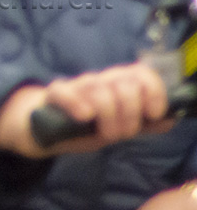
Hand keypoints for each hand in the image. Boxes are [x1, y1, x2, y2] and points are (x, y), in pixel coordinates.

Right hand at [0, 62, 174, 156]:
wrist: (38, 128)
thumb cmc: (82, 127)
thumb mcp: (115, 128)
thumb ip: (141, 124)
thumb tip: (170, 120)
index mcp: (116, 86)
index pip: (142, 74)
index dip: (153, 91)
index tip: (152, 113)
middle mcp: (98, 81)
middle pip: (125, 84)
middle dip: (129, 114)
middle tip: (121, 133)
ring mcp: (75, 87)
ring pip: (100, 89)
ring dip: (109, 118)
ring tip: (104, 135)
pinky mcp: (51, 95)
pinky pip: (65, 92)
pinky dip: (78, 103)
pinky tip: (85, 117)